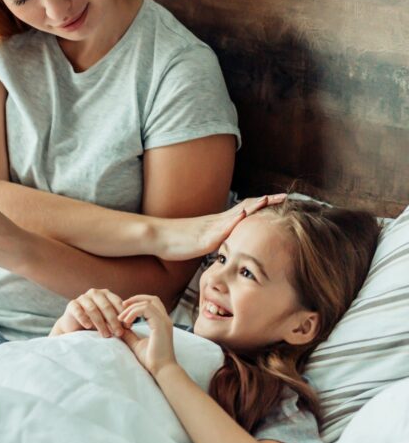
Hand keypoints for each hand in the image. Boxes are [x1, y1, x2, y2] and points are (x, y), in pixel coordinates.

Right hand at [56, 288, 127, 337]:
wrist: (75, 327)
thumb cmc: (96, 323)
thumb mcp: (109, 320)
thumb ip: (118, 320)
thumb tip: (131, 325)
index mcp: (106, 294)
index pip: (117, 302)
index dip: (123, 314)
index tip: (128, 327)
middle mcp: (94, 293)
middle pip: (106, 306)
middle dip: (114, 321)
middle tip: (119, 333)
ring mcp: (82, 298)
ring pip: (93, 309)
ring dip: (101, 323)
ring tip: (106, 335)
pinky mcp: (72, 304)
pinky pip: (78, 310)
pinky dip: (84, 318)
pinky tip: (88, 326)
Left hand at [117, 294, 176, 377]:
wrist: (162, 370)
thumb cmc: (152, 360)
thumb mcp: (136, 343)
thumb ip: (129, 333)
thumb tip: (118, 326)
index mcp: (161, 323)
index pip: (152, 303)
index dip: (137, 303)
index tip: (124, 311)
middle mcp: (165, 320)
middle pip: (152, 299)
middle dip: (135, 300)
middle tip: (122, 307)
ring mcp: (164, 321)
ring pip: (147, 303)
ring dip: (131, 308)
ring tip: (122, 319)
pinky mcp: (161, 325)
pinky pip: (146, 309)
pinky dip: (133, 312)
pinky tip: (126, 322)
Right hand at [155, 194, 285, 260]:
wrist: (157, 236)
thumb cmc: (176, 241)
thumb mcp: (201, 241)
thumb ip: (216, 240)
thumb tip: (228, 245)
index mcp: (218, 223)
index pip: (245, 210)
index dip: (262, 204)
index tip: (279, 200)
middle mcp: (217, 221)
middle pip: (245, 207)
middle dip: (266, 202)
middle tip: (285, 196)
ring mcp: (211, 228)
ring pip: (236, 214)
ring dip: (254, 207)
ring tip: (270, 200)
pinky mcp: (204, 238)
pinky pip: (220, 229)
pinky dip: (234, 221)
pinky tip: (243, 215)